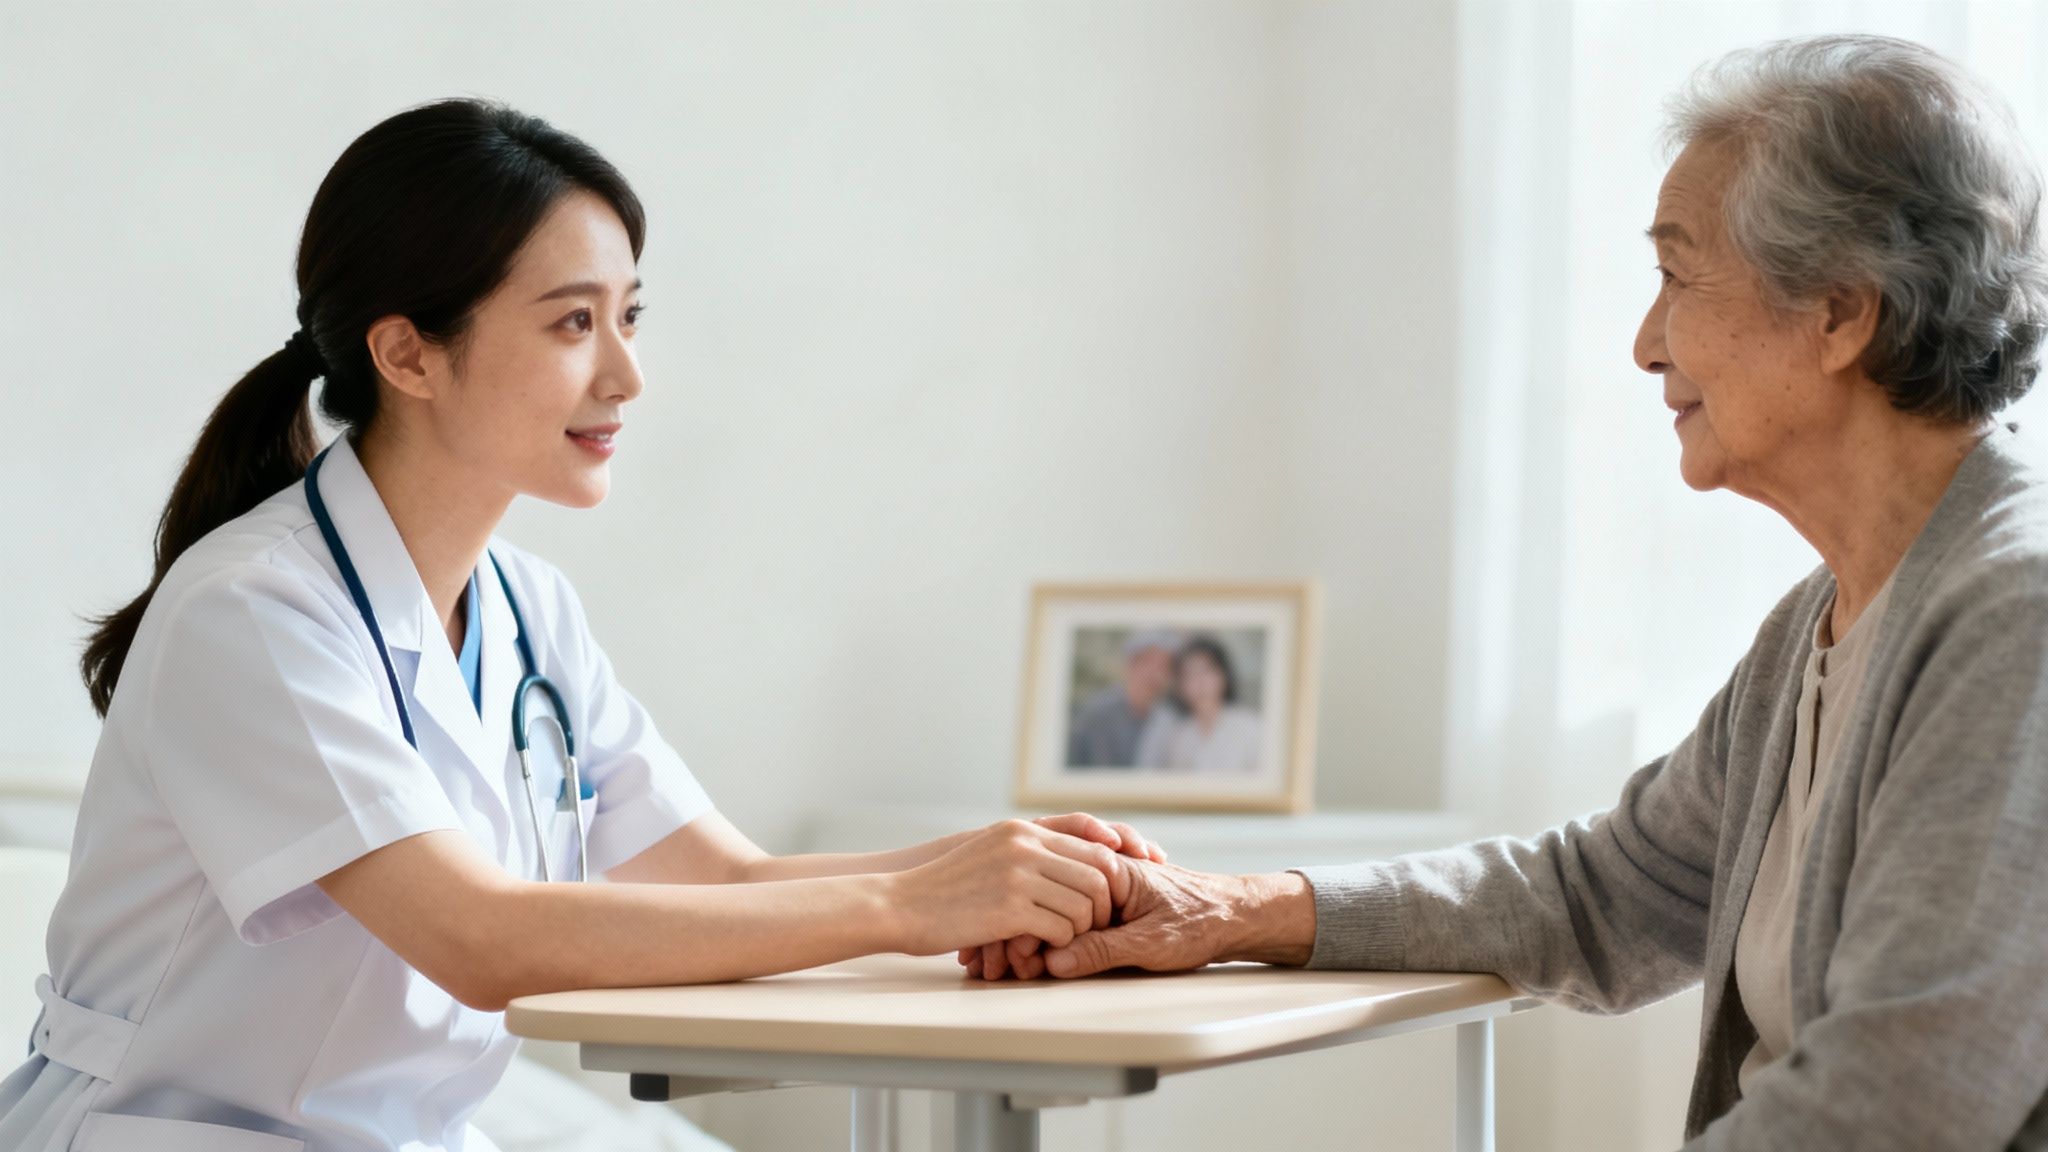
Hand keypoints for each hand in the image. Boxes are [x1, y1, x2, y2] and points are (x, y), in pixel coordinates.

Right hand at [958, 813, 1167, 979]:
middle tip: (1096, 927)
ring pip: (1084, 904)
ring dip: (1081, 928)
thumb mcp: (988, 852)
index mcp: (1022, 831)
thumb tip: (1072, 864)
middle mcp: (1025, 846)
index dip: (1115, 873)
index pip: (1093, 845)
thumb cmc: (945, 888)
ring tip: (1064, 938)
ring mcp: (1018, 875)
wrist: (900, 905)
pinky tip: (1043, 947)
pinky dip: (1059, 943)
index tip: (1117, 898)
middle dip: (1105, 905)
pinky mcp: (1009, 909)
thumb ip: (1026, 851)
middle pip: (1099, 873)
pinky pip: (1061, 929)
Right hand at [1043, 861, 1315, 978]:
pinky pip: (1072, 919)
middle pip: (1050, 900)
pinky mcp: (1109, 909)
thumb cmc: (1200, 921)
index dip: (1034, 925)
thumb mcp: (1150, 943)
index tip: (1022, 957)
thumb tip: (1055, 961)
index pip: (1055, 889)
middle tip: (1013, 968)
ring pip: (1057, 911)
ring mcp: (1104, 890)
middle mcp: (1104, 872)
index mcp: (1112, 867)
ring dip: (1037, 939)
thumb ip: (1102, 950)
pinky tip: (1042, 961)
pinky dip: (1056, 939)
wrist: (1235, 915)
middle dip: (1028, 934)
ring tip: (1016, 967)